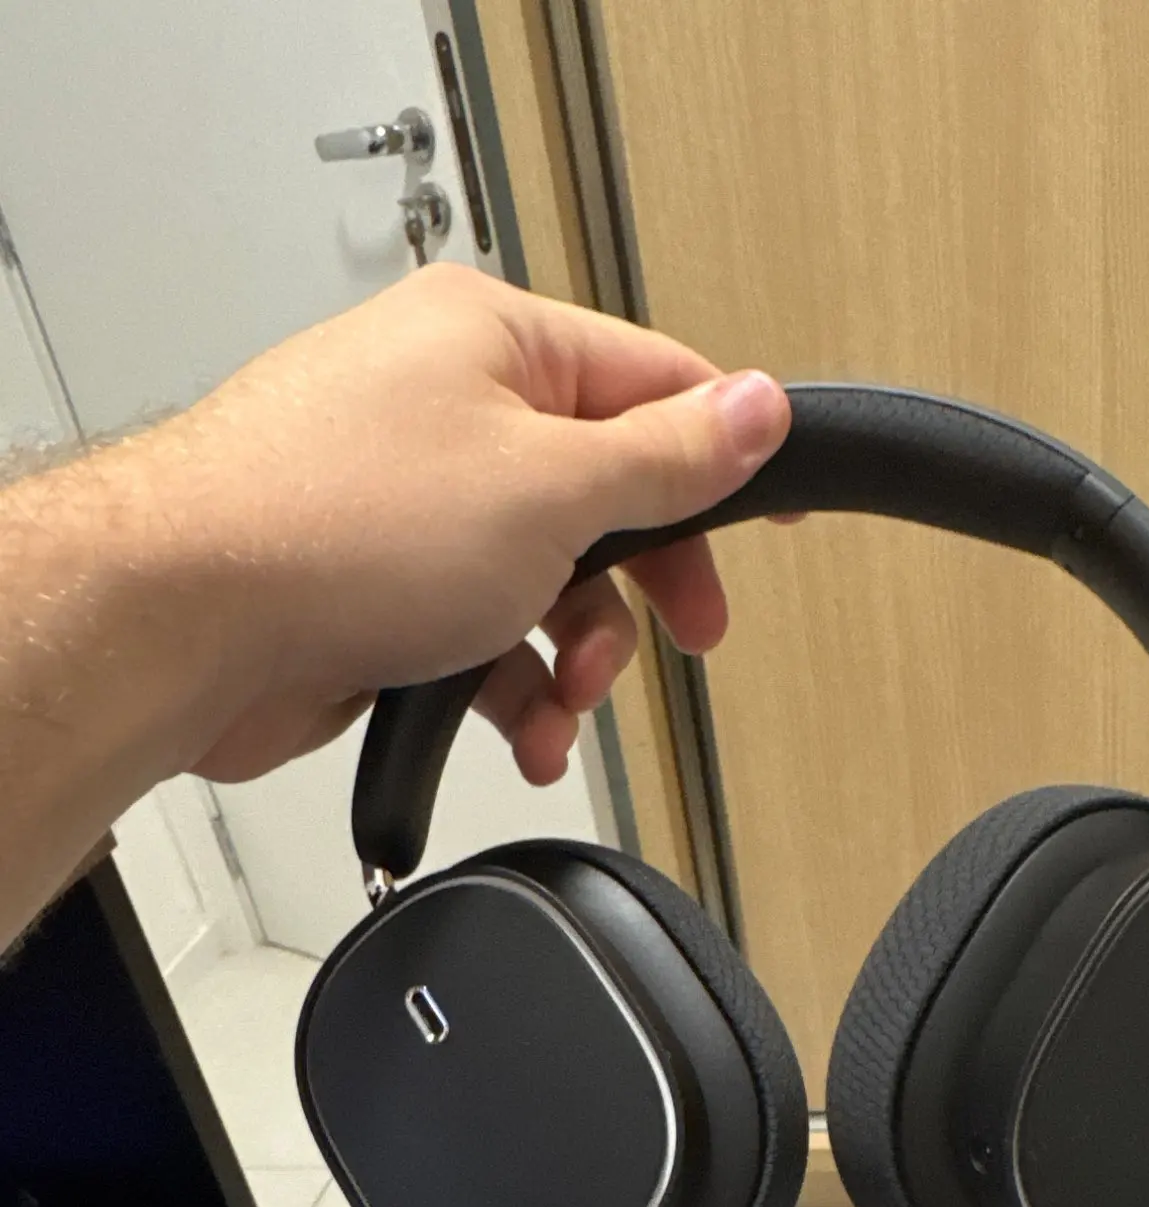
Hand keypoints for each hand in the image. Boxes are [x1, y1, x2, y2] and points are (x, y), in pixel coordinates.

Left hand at [125, 265, 791, 782]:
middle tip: (692, 633)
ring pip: (547, 582)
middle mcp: (450, 411)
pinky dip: (514, 689)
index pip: (652, 382)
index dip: (724, 453)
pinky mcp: (380, 588)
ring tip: (566, 702)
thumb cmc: (335, 527)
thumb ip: (668, 458)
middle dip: (643, 584)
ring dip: (576, 658)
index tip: (772, 515)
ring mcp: (411, 504)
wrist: (186, 623)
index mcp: (494, 342)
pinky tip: (525, 732)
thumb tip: (758, 408)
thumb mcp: (553, 487)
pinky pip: (484, 635)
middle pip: (603, 496)